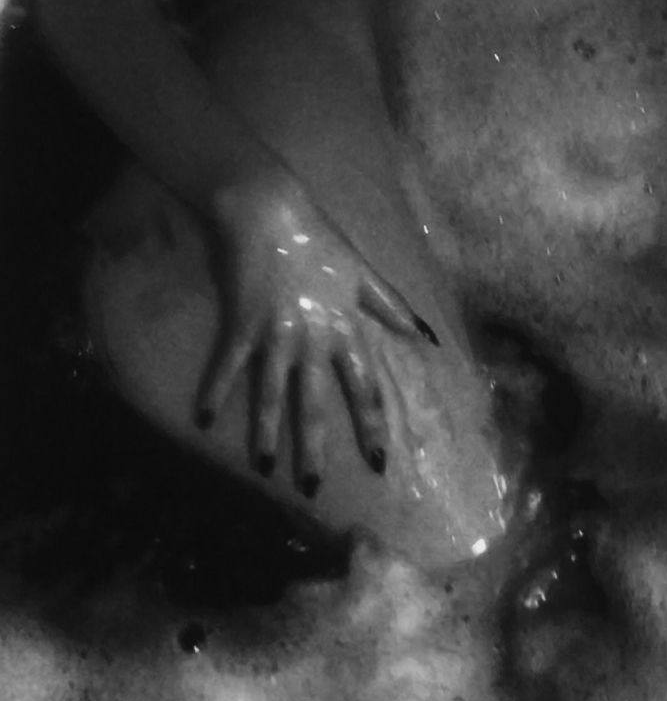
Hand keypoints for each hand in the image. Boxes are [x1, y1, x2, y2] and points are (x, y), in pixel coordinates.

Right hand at [195, 168, 438, 497]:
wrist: (272, 212)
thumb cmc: (321, 241)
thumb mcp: (364, 274)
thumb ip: (393, 308)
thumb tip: (428, 339)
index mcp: (345, 329)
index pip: (365, 387)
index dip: (372, 426)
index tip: (379, 462)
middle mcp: (312, 339)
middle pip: (316, 403)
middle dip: (315, 448)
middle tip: (313, 487)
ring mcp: (275, 334)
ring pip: (271, 394)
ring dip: (267, 433)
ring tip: (265, 468)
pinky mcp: (242, 325)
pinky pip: (228, 366)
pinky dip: (215, 392)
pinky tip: (204, 421)